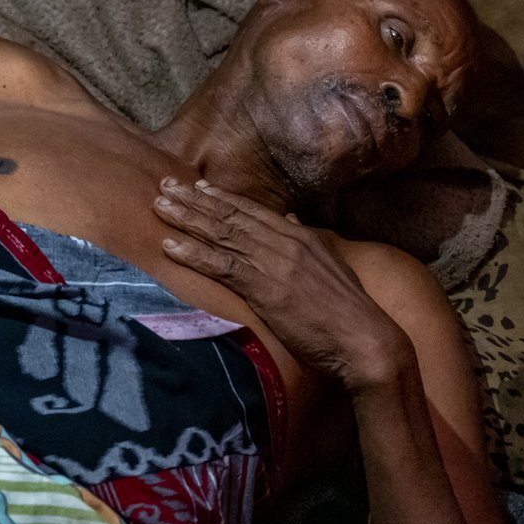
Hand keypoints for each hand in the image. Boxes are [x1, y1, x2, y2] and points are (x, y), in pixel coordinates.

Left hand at [152, 179, 410, 389]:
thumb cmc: (349, 311)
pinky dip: (192, 253)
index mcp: (300, 236)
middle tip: (164, 184)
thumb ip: (309, 242)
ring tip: (159, 206)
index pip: (253, 210)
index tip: (196, 186)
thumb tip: (293, 221)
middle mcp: (283, 241)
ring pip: (220, 234)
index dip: (222, 197)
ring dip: (186, 219)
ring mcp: (272, 263)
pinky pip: (220, 265)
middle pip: (230, 215)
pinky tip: (169, 245)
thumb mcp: (331, 266)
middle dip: (194, 200)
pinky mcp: (263, 288)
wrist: (364, 339)